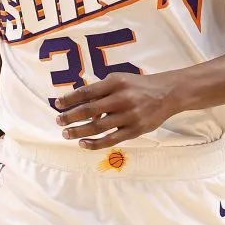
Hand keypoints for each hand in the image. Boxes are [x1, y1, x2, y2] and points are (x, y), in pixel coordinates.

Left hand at [53, 73, 175, 149]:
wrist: (167, 94)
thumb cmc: (137, 86)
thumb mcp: (119, 80)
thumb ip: (100, 91)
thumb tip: (79, 105)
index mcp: (115, 83)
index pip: (87, 92)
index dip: (70, 99)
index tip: (57, 104)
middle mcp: (122, 98)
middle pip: (89, 110)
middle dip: (70, 116)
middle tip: (58, 121)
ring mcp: (129, 116)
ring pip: (98, 127)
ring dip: (79, 131)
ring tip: (66, 134)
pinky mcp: (135, 130)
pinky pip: (111, 139)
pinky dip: (95, 143)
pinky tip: (83, 143)